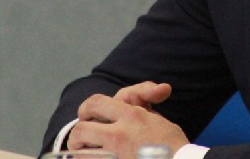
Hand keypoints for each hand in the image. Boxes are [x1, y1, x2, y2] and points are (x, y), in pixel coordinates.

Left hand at [68, 82, 189, 157]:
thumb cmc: (172, 146)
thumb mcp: (158, 119)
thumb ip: (142, 106)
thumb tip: (141, 97)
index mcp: (131, 116)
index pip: (95, 103)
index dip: (86, 108)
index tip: (87, 116)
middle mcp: (119, 134)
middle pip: (81, 129)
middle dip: (77, 136)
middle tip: (80, 141)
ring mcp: (114, 155)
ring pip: (80, 153)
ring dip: (81, 154)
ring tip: (86, 155)